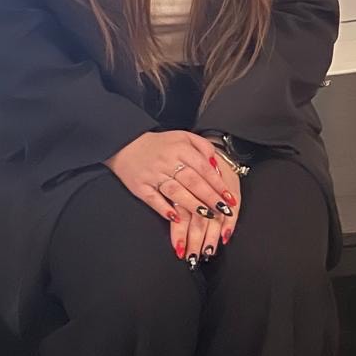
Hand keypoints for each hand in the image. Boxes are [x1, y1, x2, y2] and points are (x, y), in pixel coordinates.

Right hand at [105, 131, 239, 265]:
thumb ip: (203, 146)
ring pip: (176, 192)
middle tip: (224, 210)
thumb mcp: (183, 137)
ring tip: (207, 215)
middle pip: (193, 182)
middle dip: (210, 197)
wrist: (125, 144)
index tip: (230, 197)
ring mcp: (153, 175)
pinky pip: (153, 200)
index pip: (204, 168)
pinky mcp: (140, 187)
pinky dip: (164, 209)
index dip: (218, 184)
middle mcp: (167, 162)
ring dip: (192, 204)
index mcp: (181, 149)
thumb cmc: (159, 144)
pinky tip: (176, 218)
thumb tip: (216, 163)